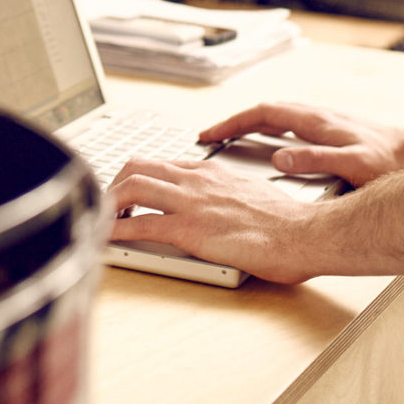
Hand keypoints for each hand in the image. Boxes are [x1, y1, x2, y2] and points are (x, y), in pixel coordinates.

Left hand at [108, 158, 328, 282]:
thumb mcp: (251, 193)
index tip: (130, 191)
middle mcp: (195, 181)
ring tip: (100, 219)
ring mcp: (190, 203)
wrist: (302, 233)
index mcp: (211, 172)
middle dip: (115, 183)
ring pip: (132, 188)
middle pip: (137, 167)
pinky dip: (115, 231)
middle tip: (109, 204)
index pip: (162, 164)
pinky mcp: (188, 230)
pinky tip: (105, 239)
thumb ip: (228, 194)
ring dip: (109, 203)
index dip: (139, 176)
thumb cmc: (286, 222)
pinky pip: (140, 226)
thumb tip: (221, 205)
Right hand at [196, 102, 403, 186]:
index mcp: (317, 122)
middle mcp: (319, 116)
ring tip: (232, 139)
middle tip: (210, 137)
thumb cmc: (394, 163)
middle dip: (234, 122)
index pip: (263, 114)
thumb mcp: (353, 166)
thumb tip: (279, 159)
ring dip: (252, 124)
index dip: (232, 123)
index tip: (208, 135)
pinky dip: (271, 130)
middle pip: (266, 111)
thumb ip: (315, 160)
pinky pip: (291, 124)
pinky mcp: (335, 130)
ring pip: (279, 116)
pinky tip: (273, 144)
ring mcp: (327, 121)